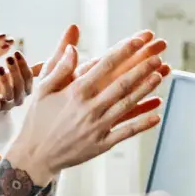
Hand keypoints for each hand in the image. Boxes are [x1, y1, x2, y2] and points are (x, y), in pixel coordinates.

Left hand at [0, 50, 33, 113]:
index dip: (23, 64)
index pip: (28, 76)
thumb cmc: (8, 89)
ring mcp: (8, 105)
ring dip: (5, 80)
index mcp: (27, 89)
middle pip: (20, 84)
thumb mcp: (20, 79)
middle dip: (15, 70)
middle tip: (8, 58)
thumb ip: (31, 71)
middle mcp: (20, 98)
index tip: (16, 52)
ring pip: (9, 93)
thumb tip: (47, 62)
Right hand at [8, 30, 168, 182]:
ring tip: (159, 76)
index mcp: (75, 91)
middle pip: (121, 84)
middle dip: (141, 69)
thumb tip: (73, 47)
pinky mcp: (101, 144)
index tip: (139, 40)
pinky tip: (157, 114)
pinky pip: (126, 132)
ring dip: (144, 90)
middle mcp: (88, 107)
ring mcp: (96, 127)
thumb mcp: (42, 88)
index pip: (105, 65)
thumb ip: (60, 66)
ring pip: (126, 105)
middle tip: (158, 56)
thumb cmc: (38, 118)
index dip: (124, 50)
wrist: (35, 155)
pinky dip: (142, 123)